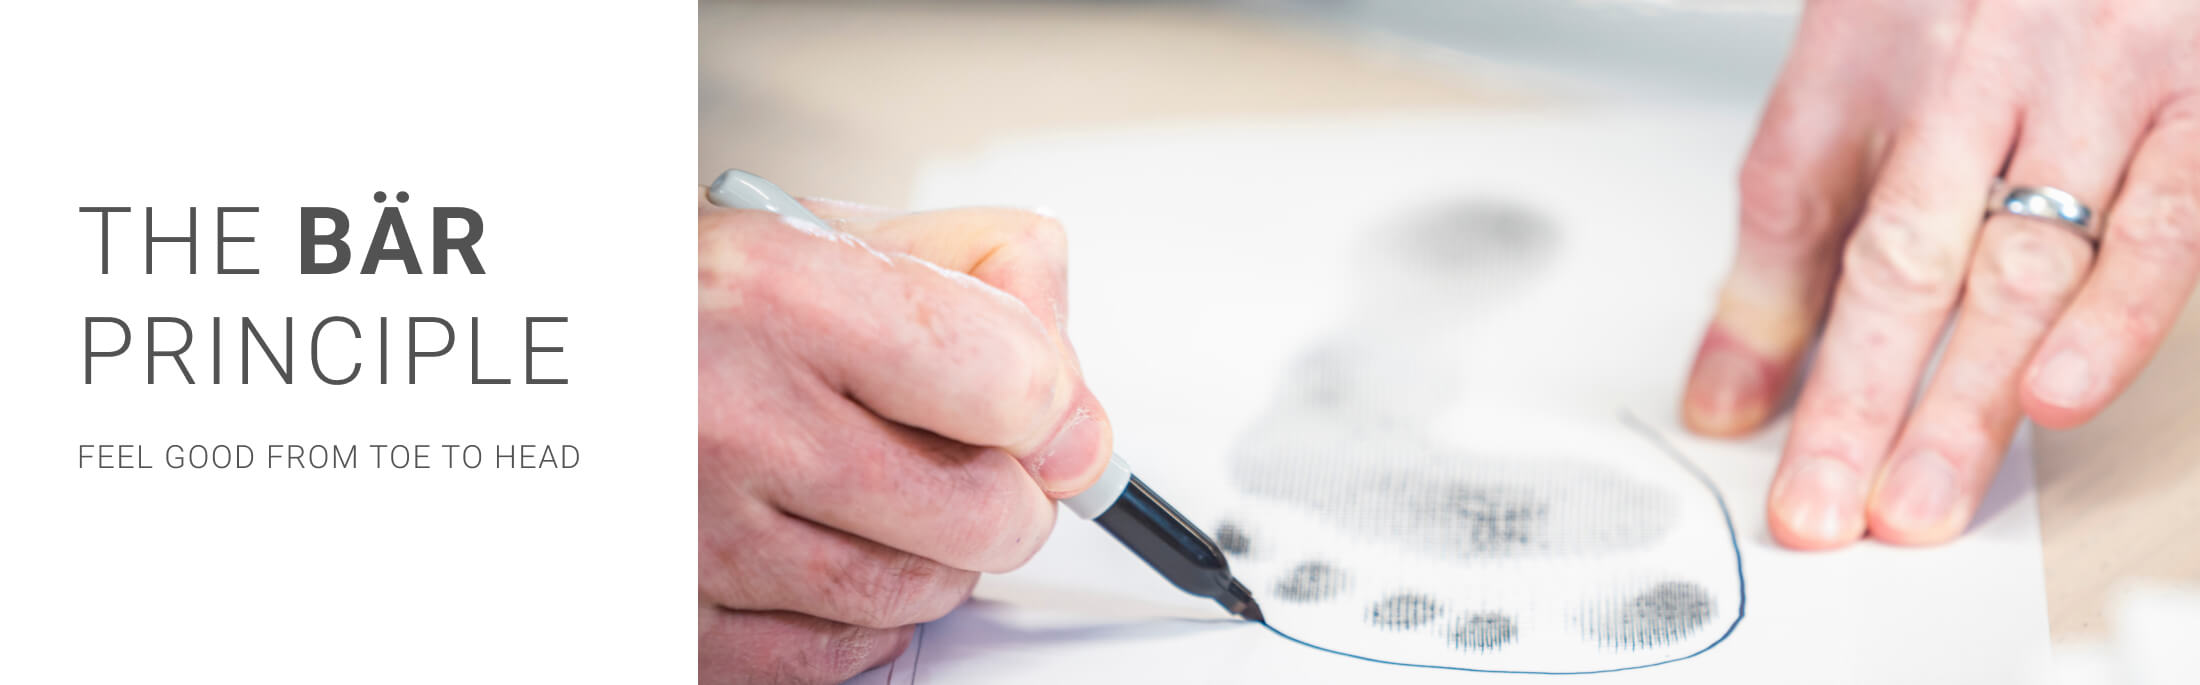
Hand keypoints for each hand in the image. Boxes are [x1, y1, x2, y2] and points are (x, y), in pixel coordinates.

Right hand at [698, 194, 1112, 682]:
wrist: (521, 358)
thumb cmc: (668, 299)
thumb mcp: (813, 233)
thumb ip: (970, 278)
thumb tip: (1073, 383)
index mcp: (777, 296)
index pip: (1018, 385)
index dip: (1049, 402)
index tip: (1032, 404)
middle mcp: (733, 416)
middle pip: (989, 513)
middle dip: (1000, 491)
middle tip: (958, 455)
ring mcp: (699, 535)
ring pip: (919, 594)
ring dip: (929, 555)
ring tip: (874, 492)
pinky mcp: (673, 622)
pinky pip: (832, 658)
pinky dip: (854, 620)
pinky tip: (821, 551)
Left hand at [1683, 0, 2199, 548]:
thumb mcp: (1855, 67)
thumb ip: (1791, 234)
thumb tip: (1727, 389)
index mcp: (1873, 53)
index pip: (1796, 210)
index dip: (1768, 340)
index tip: (1757, 449)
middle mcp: (1976, 67)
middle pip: (1905, 255)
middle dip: (1863, 397)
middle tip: (1831, 508)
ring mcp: (2098, 81)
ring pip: (2024, 260)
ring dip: (1970, 393)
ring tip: (1920, 496)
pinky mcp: (2199, 99)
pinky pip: (2166, 219)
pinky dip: (2116, 316)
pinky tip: (2061, 391)